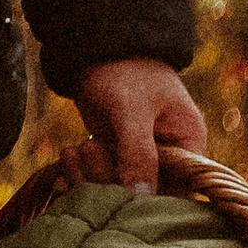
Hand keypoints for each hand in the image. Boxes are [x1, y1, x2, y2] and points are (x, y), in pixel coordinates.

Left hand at [59, 57, 206, 196]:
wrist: (94, 47)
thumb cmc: (123, 70)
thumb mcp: (131, 109)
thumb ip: (138, 152)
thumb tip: (142, 197)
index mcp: (186, 143)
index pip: (180, 190)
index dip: (151, 200)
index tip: (121, 192)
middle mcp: (166, 155)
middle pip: (142, 193)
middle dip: (109, 180)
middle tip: (89, 150)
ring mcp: (137, 155)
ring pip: (115, 188)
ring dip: (89, 177)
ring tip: (73, 151)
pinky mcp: (112, 154)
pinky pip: (97, 179)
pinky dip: (78, 180)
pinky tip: (60, 179)